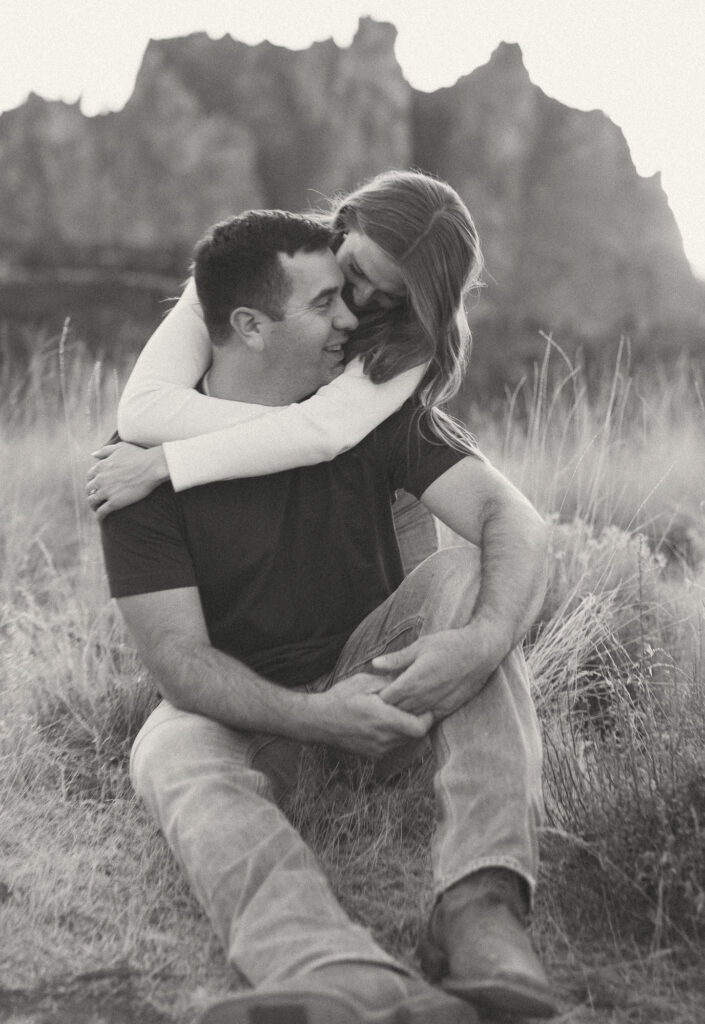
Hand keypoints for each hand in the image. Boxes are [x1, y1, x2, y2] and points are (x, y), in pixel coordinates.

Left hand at [86, 443, 168, 520]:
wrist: (152, 467)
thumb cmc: (139, 455)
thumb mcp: (120, 447)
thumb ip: (105, 450)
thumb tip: (93, 455)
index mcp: (101, 466)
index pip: (89, 476)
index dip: (92, 482)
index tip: (96, 486)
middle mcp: (100, 479)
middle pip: (89, 490)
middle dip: (91, 494)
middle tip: (96, 498)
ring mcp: (106, 492)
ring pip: (92, 502)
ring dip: (93, 506)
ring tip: (97, 509)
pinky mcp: (114, 503)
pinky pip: (102, 512)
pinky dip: (99, 516)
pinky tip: (101, 519)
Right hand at [313, 673, 432, 756]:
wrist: (318, 721)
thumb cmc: (341, 698)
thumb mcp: (364, 682)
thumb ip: (389, 683)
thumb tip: (409, 680)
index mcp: (383, 720)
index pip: (419, 728)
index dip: (427, 718)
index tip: (425, 706)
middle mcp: (383, 739)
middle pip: (415, 735)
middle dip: (418, 721)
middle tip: (414, 706)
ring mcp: (378, 749)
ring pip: (405, 741)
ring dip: (406, 728)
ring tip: (398, 712)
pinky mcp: (373, 754)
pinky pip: (393, 745)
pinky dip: (395, 735)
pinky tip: (385, 721)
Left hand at [373, 628, 499, 719]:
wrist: (480, 652)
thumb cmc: (448, 645)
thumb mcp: (420, 646)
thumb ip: (396, 659)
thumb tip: (374, 664)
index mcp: (412, 681)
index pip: (386, 699)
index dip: (378, 696)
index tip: (376, 690)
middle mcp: (422, 697)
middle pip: (396, 711)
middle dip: (388, 707)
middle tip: (383, 700)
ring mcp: (436, 705)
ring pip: (411, 718)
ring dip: (403, 713)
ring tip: (399, 704)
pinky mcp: (448, 709)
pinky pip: (428, 720)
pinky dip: (419, 717)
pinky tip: (417, 709)